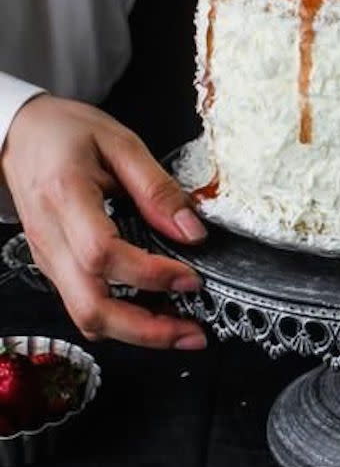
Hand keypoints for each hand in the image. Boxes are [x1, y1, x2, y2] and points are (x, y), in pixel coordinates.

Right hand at [1, 94, 208, 349]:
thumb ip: (158, 188)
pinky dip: (122, 321)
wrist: (17, 135)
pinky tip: (155, 314)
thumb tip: (193, 232)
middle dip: (147, 330)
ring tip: (182, 331)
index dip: (149, 274)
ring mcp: (49, 260)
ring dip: (137, 333)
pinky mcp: (54, 269)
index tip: (189, 278)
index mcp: (66, 197)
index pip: (102, 253)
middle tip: (193, 332)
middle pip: (91, 307)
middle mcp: (52, 239)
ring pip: (87, 318)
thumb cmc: (65, 133)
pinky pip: (85, 307)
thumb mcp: (120, 143)